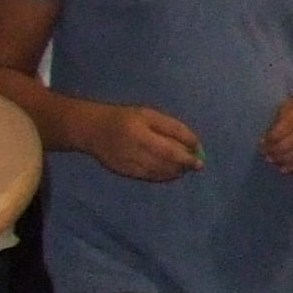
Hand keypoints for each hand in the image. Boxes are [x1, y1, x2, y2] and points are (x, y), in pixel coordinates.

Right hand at [84, 104, 204, 182]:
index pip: (170, 148)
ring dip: (176, 171)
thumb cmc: (126, 118)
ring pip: (159, 172)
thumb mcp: (148, 115)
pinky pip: (150, 177)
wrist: (92, 129)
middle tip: (196, 164)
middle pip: (166, 162)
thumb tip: (195, 144)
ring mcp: (128, 164)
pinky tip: (171, 172)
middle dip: (184, 164)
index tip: (200, 155)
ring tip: (184, 167)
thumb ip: (172, 128)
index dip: (187, 154)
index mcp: (140, 132)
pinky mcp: (124, 173)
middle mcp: (133, 150)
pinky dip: (164, 176)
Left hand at [263, 85, 292, 173]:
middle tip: (268, 156)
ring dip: (290, 160)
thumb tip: (266, 141)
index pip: (290, 122)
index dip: (275, 136)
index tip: (262, 144)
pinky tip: (290, 169)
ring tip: (277, 164)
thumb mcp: (292, 104)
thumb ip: (279, 120)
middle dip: (281, 150)